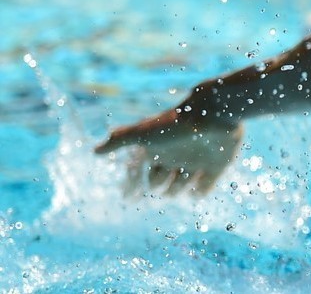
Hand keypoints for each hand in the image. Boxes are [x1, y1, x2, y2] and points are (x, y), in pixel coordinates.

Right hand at [94, 100, 242, 195]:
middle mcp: (175, 155)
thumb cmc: (175, 123)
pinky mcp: (216, 164)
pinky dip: (199, 192)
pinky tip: (194, 194)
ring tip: (171, 191)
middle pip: (159, 180)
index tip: (127, 198)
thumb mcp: (143, 133)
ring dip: (176, 191)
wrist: (213, 112)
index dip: (131, 183)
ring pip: (181, 184)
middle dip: (155, 187)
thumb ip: (119, 140)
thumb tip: (94, 151)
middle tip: (154, 191)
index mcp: (157, 148)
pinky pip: (205, 185)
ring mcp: (196, 160)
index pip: (138, 170)